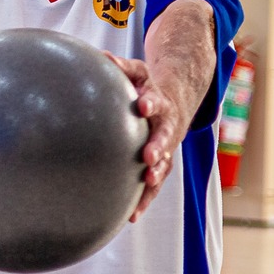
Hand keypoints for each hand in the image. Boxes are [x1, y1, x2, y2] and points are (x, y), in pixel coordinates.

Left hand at [104, 53, 177, 220]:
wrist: (174, 100)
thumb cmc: (145, 86)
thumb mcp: (137, 72)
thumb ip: (120, 67)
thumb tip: (99, 57)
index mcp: (158, 102)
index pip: (155, 100)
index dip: (150, 103)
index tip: (141, 105)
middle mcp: (166, 126)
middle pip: (165, 136)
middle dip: (159, 147)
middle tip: (149, 157)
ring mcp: (166, 147)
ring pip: (165, 163)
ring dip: (156, 175)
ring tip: (146, 184)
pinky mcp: (160, 164)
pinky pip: (154, 183)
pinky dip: (144, 198)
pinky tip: (131, 216)